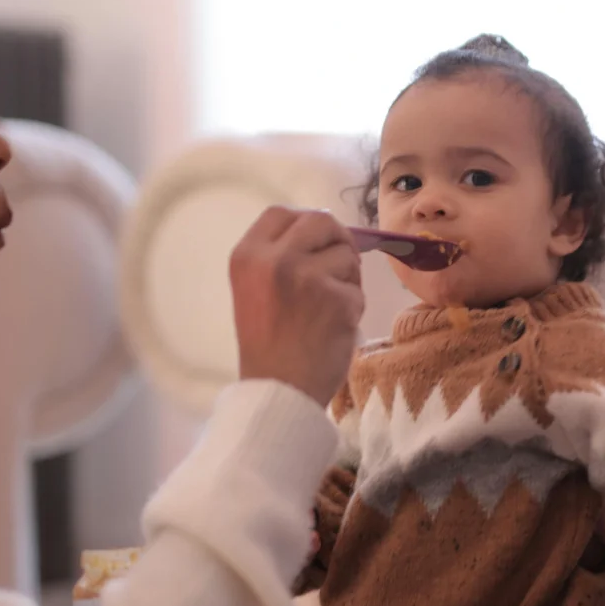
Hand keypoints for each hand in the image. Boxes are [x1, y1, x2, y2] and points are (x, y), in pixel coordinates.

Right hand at [228, 207, 362, 406]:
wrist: (278, 393)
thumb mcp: (254, 290)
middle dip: (336, 238)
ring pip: (346, 256)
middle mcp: (275, 259)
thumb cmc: (269, 346)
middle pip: (319, 221)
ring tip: (326, 310)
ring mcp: (307, 278)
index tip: (315, 238)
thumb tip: (325, 227)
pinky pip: (358, 290)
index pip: (280, 213)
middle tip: (339, 264)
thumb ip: (278, 256)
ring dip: (347, 280)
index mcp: (247, 256)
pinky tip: (333, 329)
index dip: (303, 221)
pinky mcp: (337, 299)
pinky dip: (353, 308)